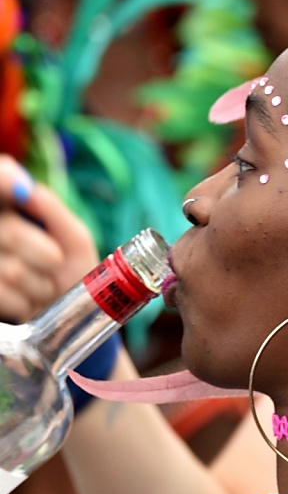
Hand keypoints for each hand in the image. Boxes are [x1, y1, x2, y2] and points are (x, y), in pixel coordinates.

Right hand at [0, 157, 97, 322]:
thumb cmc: (70, 271)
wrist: (68, 316)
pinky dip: (27, 305)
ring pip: (11, 271)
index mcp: (9, 204)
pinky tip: (29, 302)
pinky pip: (4, 295)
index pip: (0, 177)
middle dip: (45, 256)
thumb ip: (51, 209)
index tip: (22, 188)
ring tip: (42, 286)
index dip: (4, 180)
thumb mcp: (74, 238)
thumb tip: (26, 188)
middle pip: (11, 233)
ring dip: (39, 286)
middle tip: (54, 264)